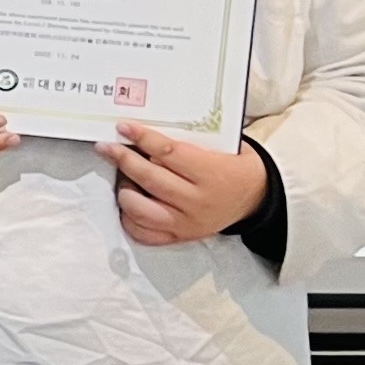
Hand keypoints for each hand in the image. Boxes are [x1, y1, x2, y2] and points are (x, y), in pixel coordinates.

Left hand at [108, 121, 271, 245]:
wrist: (256, 197)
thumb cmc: (234, 167)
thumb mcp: (221, 147)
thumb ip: (187, 141)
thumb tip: (145, 132)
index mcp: (210, 174)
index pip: (168, 153)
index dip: (142, 137)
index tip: (123, 127)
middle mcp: (196, 201)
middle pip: (149, 178)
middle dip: (123, 159)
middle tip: (107, 147)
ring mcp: (186, 223)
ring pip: (141, 210)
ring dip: (124, 190)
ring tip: (123, 178)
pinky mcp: (180, 237)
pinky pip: (145, 233)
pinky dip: (130, 219)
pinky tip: (129, 202)